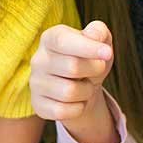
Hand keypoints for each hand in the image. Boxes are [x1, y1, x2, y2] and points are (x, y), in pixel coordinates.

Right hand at [29, 23, 114, 142]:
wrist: (82, 87)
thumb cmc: (90, 60)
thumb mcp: (100, 42)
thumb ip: (98, 32)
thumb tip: (93, 36)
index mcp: (50, 38)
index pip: (64, 41)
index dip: (87, 48)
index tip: (108, 53)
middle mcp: (38, 59)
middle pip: (72, 67)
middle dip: (94, 71)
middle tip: (96, 70)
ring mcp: (35, 83)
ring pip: (69, 92)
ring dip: (87, 91)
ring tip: (85, 85)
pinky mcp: (37, 104)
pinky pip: (62, 111)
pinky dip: (78, 108)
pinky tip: (76, 101)